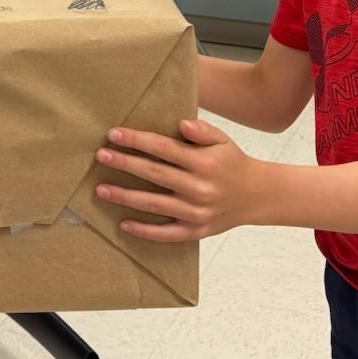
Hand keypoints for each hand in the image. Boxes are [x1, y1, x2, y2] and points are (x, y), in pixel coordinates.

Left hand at [94, 118, 264, 241]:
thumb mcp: (222, 140)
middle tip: (100, 156)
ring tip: (101, 190)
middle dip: (124, 164)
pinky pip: (166, 234)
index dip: (137, 140)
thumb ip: (202, 130)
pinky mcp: (196, 231)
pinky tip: (123, 224)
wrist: (257, 195)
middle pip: (154, 174)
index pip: (163, 148)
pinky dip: (144, 231)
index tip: (113, 134)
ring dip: (126, 197)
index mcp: (203, 162)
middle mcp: (199, 188)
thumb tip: (181, 124)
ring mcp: (197, 212)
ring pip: (155, 205)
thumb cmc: (232, 162)